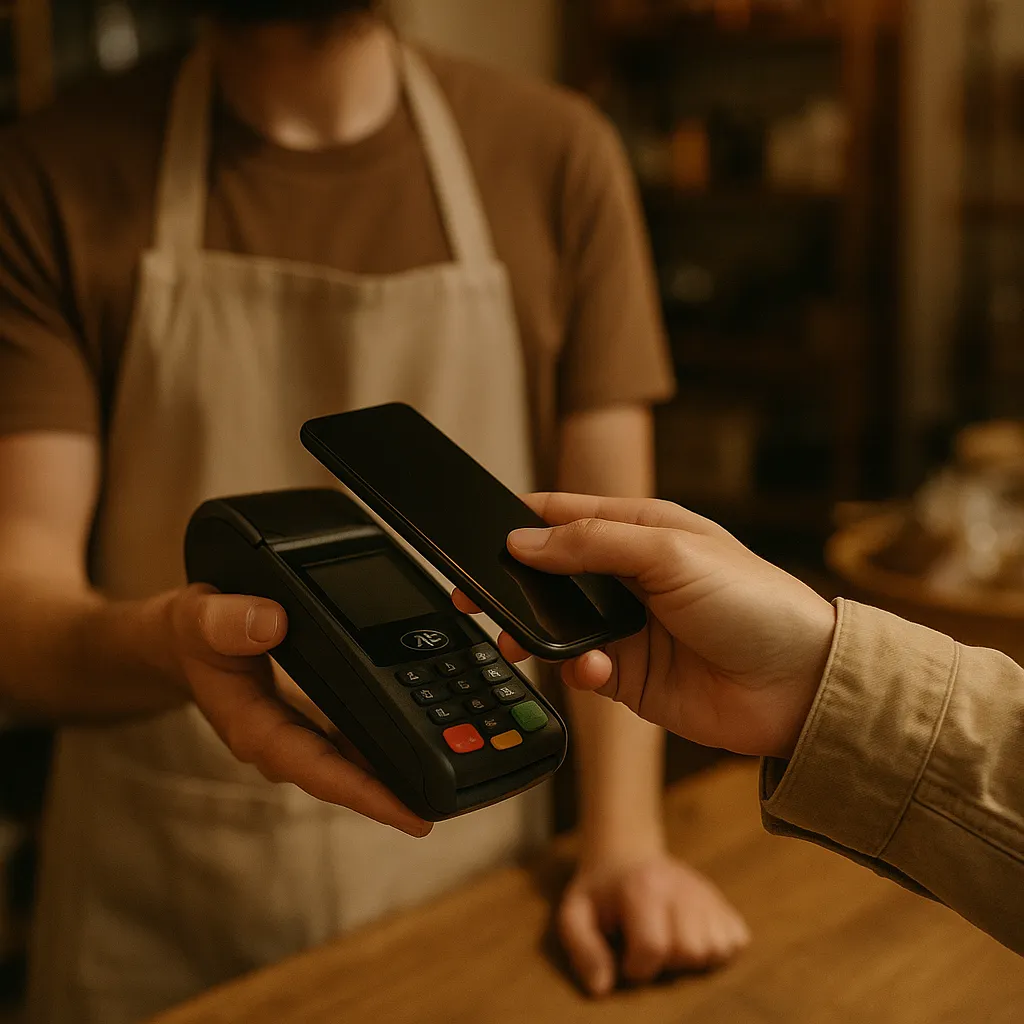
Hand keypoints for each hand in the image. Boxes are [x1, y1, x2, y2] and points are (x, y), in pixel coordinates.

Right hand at [166, 584, 431, 836]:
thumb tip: (273, 622)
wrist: (185, 641)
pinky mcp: (312, 720)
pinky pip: (354, 736)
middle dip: (395, 793)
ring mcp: (299, 734)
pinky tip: (422, 734)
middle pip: (345, 776)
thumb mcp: (199, 619)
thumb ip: (227, 622)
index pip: (314, 769)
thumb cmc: (193, 634)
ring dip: (397, 770)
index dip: (362, 792)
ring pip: (353, 761)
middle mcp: (281, 741)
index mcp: (254, 729)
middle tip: (449, 802)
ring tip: (451, 777)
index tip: (408, 813)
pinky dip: (386, 736)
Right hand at [454, 493, 835, 759]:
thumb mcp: (671, 553)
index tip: (480, 528)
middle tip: (476, 594)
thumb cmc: (755, 603)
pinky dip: (576, 669)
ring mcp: (630, 627)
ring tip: (518, 638)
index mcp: (643, 531)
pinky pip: (582, 668)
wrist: (799, 686)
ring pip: (559, 624)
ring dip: (536, 631)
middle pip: (554, 572)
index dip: (525, 520)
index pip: (569, 515)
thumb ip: (593, 544)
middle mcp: (632, 577)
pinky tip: (592, 668)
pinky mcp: (631, 675)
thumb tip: (525, 541)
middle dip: (516, 582)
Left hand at [559, 849, 749, 995]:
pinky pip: (738, 941)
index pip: (653, 947)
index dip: (637, 966)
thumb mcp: (575, 914)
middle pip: (690, 950)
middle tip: (651, 947)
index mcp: (643, 888)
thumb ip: (583, 949)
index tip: (626, 957)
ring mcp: (706, 893)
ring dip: (693, 957)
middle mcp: (681, 886)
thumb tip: (602, 988)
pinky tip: (692, 937)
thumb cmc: (599, 894)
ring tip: (671, 942)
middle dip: (667, 962)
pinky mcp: (723, 902)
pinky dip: (718, 948)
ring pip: (716, 949)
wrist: (626, 856)